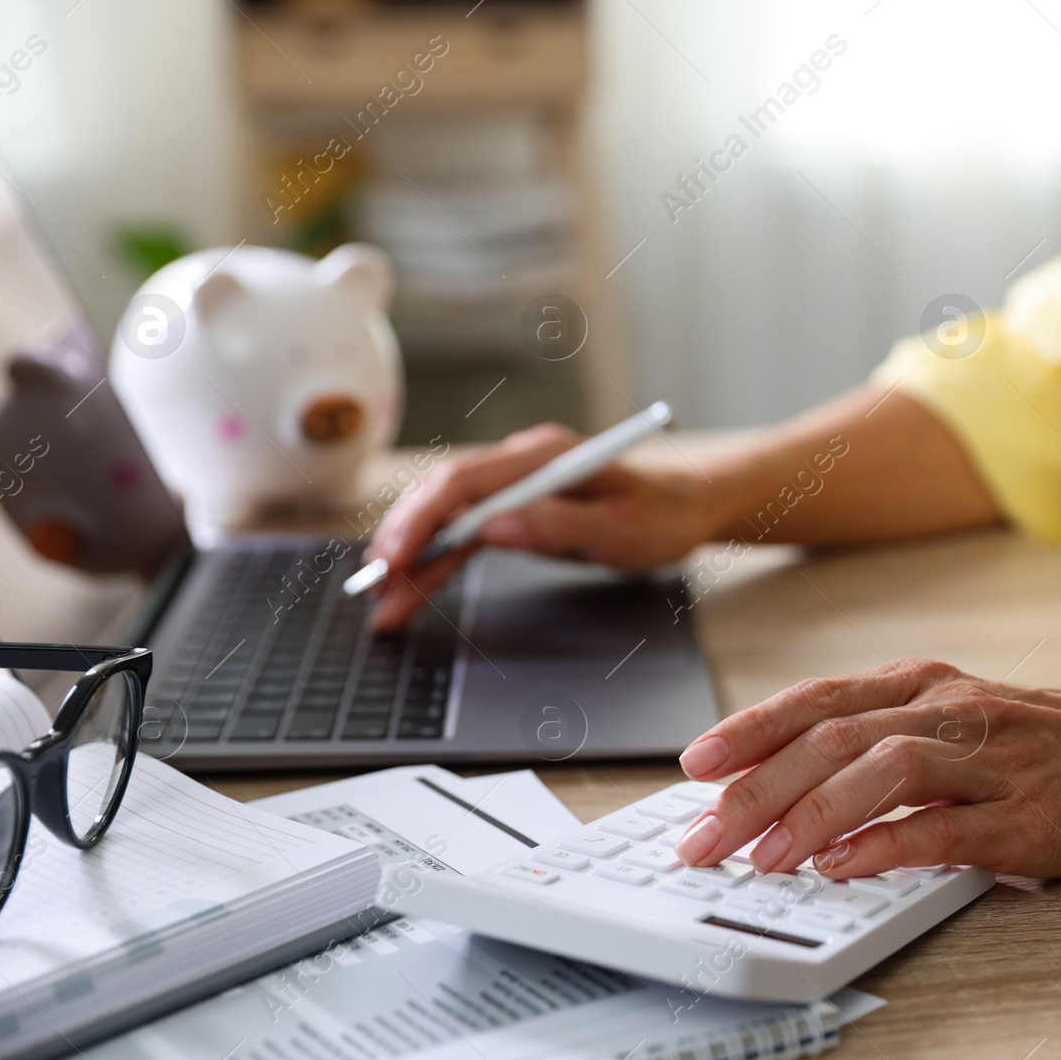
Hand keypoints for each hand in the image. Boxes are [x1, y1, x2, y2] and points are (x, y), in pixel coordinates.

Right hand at [364, 423, 717, 631]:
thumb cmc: (663, 513)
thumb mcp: (622, 529)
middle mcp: (521, 462)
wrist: (687, 505)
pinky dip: (436, 562)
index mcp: (544, 456)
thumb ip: (559, 525)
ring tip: (381, 603)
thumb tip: (495, 528)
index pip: (464, 482)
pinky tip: (410, 590)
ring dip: (411, 559)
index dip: (422, 519)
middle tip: (373, 588)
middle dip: (402, 541)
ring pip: (446, 519)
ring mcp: (514, 484)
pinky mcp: (514, 508)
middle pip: (442, 497)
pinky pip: (464, 535)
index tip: (394, 558)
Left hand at [672, 658, 1060, 878]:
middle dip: (757, 788)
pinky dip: (887, 846)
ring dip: (813, 814)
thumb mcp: (952, 719)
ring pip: (883, 771)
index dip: (751, 729)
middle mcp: (949, 711)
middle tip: (705, 835)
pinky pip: (944, 828)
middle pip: (833, 737)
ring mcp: (989, 761)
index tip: (695, 764)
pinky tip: (844, 867)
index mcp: (922, 686)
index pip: (818, 700)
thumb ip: (876, 740)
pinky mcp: (1024, 816)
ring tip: (763, 857)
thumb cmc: (1042, 742)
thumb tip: (779, 781)